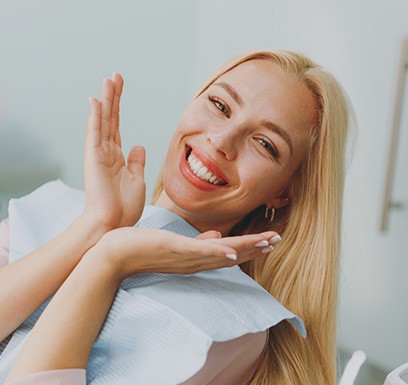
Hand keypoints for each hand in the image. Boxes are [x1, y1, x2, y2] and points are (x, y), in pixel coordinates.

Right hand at [84, 73, 145, 229]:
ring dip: (107, 100)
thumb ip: (136, 161)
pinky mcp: (94, 159)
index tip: (120, 89)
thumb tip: (139, 145)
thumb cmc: (124, 207)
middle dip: (114, 97)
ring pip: (104, 121)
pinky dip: (96, 116)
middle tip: (116, 76)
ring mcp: (99, 154)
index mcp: (118, 157)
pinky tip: (96, 99)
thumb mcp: (137, 180)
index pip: (118, 126)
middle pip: (111, 119)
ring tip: (109, 79)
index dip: (119, 108)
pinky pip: (95, 133)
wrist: (113, 225)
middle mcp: (107, 152)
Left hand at [94, 227, 279, 279]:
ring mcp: (185, 257)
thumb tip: (218, 237)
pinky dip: (216, 253)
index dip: (250, 248)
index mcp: (196, 258)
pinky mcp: (173, 250)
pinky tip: (233, 252)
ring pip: (221, 253)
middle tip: (277, 240)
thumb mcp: (175, 245)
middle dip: (255, 248)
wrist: (114, 255)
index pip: (229, 253)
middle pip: (232, 255)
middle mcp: (194, 261)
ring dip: (245, 248)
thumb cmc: (143, 248)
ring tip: (266, 242)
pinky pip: (198, 252)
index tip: (269, 241)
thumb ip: (199, 243)